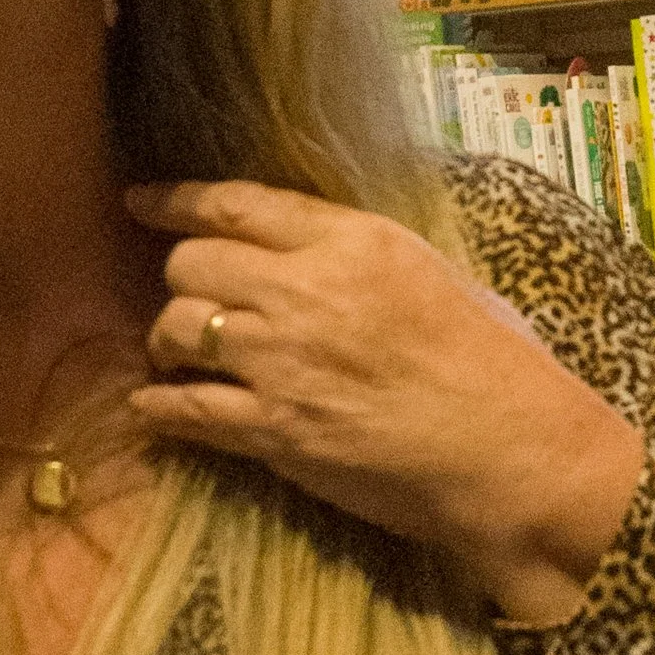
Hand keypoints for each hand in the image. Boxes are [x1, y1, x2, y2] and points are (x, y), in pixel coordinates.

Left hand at [127, 181, 642, 625]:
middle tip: (194, 299)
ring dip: (169, 340)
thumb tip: (305, 247)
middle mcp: (306, 292)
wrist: (513, 453)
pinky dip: (160, 408)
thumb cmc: (496, 364)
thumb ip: (358, 252)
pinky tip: (151, 407)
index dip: (177, 201)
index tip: (141, 202)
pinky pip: (186, 410)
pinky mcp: (275, 431)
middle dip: (182, 278)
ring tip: (181, 355)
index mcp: (353, 240)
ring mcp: (283, 364)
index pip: (238, 205)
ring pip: (177, 329)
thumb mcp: (431, 272)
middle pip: (192, 263)